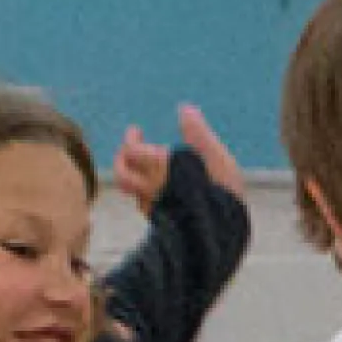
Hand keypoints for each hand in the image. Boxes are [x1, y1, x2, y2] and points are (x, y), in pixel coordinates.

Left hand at [114, 104, 241, 213]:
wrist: (218, 233)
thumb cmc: (219, 190)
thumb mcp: (214, 155)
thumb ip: (197, 133)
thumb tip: (184, 108)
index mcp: (159, 167)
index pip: (131, 151)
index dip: (131, 140)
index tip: (136, 131)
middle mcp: (150, 188)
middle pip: (123, 175)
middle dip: (122, 160)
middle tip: (128, 150)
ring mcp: (153, 208)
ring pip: (133, 192)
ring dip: (134, 177)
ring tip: (144, 170)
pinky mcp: (161, 223)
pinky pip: (145, 206)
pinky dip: (146, 194)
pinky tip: (158, 192)